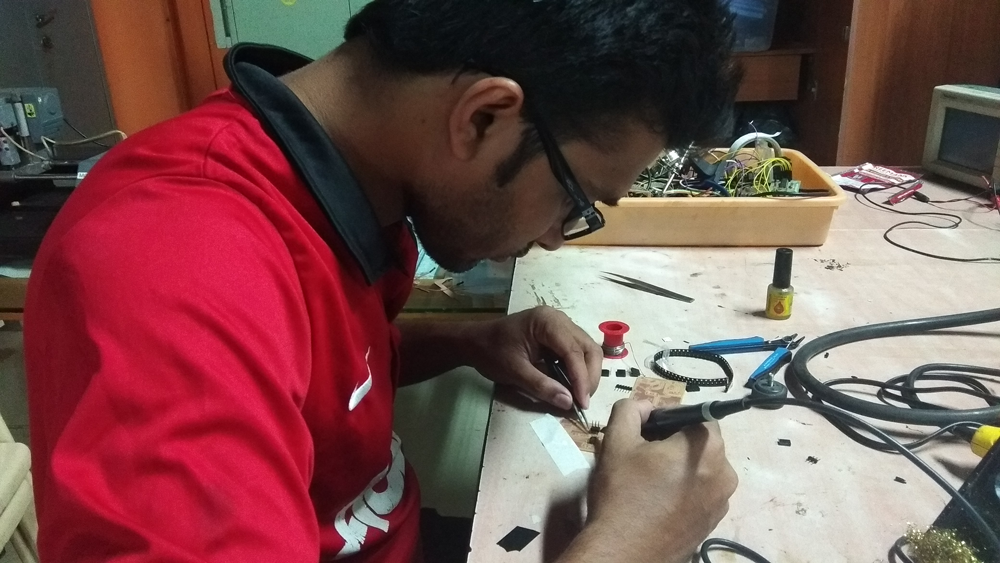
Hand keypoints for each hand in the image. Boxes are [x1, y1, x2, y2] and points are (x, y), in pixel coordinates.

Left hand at [467, 306, 601, 410]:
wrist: (475, 342)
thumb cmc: (491, 352)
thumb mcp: (514, 372)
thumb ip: (542, 386)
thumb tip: (568, 402)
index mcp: (546, 322)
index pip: (573, 351)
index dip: (581, 378)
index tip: (582, 403)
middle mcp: (559, 319)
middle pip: (588, 348)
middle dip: (589, 377)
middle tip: (582, 402)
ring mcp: (561, 325)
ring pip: (587, 350)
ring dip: (587, 374)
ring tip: (579, 396)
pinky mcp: (559, 334)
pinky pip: (577, 352)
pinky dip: (579, 370)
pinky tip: (572, 385)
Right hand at [581, 400, 737, 562]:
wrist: (624, 552)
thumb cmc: (622, 493)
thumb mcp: (617, 441)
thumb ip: (630, 410)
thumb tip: (645, 406)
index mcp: (707, 447)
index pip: (697, 414)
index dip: (670, 416)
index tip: (646, 428)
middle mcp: (726, 472)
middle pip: (702, 442)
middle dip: (675, 440)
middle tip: (643, 452)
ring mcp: (723, 501)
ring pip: (702, 468)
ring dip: (680, 465)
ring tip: (649, 478)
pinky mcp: (714, 522)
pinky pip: (702, 492)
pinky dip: (684, 488)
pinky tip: (658, 499)